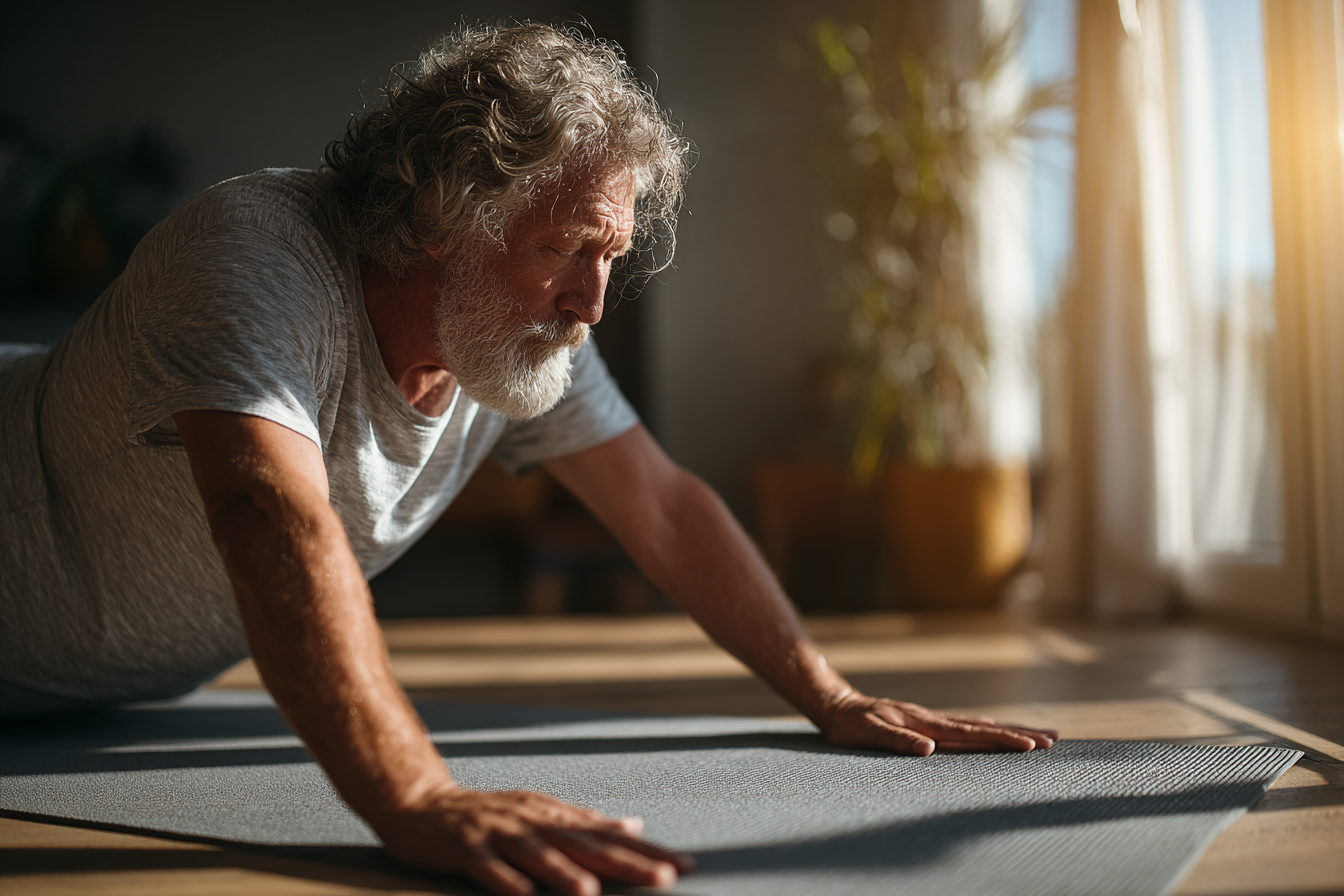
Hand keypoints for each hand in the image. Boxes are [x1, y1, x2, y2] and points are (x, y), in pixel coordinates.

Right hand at [376, 783, 693, 895]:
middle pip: (585, 844)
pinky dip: (505, 881)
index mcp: (554, 815)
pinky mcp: (466, 847)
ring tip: (592, 893)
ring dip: (564, 874)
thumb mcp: (544, 812)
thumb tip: (637, 825)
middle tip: (665, 877)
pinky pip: (487, 868)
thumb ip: (588, 822)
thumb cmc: (490, 815)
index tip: (688, 865)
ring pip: (537, 855)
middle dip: (626, 862)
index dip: (649, 851)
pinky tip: (522, 895)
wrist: (422, 804)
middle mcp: (532, 820)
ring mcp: (499, 832)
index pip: (610, 835)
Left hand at [816, 691, 1058, 756]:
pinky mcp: (929, 724)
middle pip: (984, 727)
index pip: (970, 734)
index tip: (1030, 745)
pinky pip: (967, 728)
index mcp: (925, 724)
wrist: (837, 706)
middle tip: (1055, 740)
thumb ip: (897, 741)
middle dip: (1020, 733)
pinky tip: (1000, 734)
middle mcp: (935, 720)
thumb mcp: (868, 734)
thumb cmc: (850, 725)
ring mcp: (934, 721)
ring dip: (1011, 730)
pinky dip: (989, 731)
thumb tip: (929, 749)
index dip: (1001, 741)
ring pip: (979, 725)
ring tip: (1041, 735)